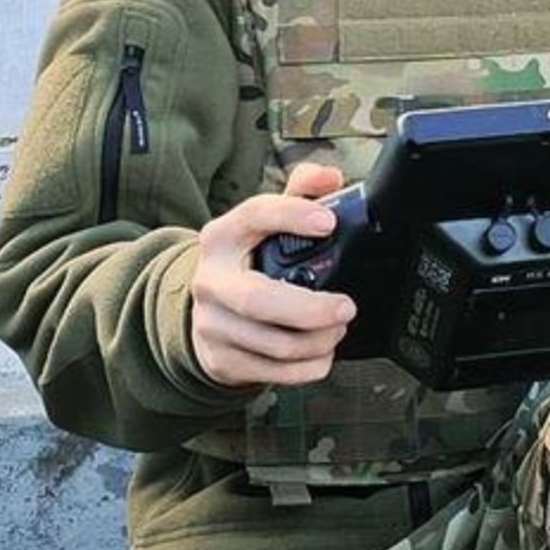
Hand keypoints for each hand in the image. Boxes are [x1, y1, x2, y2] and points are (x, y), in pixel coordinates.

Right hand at [190, 162, 355, 386]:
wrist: (202, 312)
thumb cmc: (246, 261)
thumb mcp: (266, 221)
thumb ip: (300, 191)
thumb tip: (330, 177)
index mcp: (222, 237)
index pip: (255, 216)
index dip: (292, 216)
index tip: (328, 223)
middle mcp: (211, 280)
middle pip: (260, 300)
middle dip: (311, 309)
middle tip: (347, 306)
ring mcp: (212, 325)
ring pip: (274, 344)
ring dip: (318, 340)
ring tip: (338, 328)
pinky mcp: (221, 360)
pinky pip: (272, 372)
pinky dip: (307, 368)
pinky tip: (322, 354)